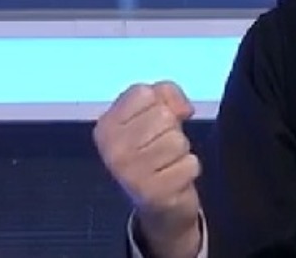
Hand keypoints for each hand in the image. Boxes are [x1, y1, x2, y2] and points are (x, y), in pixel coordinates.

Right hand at [94, 81, 201, 253]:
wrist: (159, 203)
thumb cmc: (155, 150)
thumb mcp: (153, 112)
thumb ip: (165, 93)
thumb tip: (182, 108)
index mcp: (105, 127)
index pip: (143, 93)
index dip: (159, 103)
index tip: (154, 123)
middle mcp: (111, 150)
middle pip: (163, 116)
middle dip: (171, 129)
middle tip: (162, 146)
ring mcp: (129, 174)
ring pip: (177, 140)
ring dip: (181, 150)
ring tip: (167, 162)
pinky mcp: (153, 193)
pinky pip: (190, 164)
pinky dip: (188, 169)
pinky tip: (173, 177)